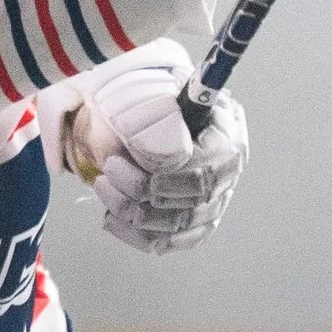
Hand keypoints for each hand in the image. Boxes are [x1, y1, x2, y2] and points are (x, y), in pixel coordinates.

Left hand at [59, 41, 250, 257]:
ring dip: (133, 214)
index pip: (202, 172)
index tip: (116, 162)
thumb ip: (159, 100)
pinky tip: (111, 219)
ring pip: (178, 226)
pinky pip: (171, 243)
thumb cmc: (168, 100)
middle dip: (138, 192)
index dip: (161, 177)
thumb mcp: (165, 89)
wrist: (176, 118)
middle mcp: (227, 177)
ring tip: (103, 190)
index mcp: (227, 141)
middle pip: (190, 203)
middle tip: (105, 174)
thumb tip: (139, 115)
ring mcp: (214, 205)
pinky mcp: (197, 225)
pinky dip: (137, 236)